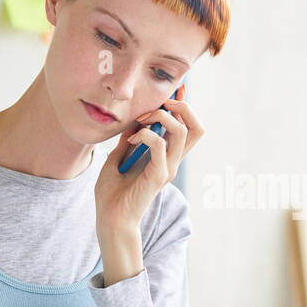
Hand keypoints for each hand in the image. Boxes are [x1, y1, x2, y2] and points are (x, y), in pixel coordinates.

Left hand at [94, 95, 203, 234]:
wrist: (110, 218)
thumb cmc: (112, 193)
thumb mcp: (118, 157)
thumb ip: (128, 139)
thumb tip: (132, 120)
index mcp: (166, 156)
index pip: (189, 126)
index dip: (185, 104)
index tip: (177, 88)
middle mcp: (172, 161)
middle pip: (196, 127)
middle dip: (182, 106)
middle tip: (160, 103)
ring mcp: (167, 168)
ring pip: (182, 131)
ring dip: (162, 117)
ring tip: (141, 120)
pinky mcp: (158, 176)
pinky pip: (160, 145)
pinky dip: (146, 134)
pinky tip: (130, 140)